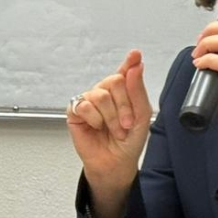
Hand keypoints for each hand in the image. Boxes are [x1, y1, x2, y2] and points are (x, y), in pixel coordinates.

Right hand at [66, 50, 152, 217]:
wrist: (116, 163)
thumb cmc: (128, 142)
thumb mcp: (142, 116)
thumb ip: (137, 90)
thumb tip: (135, 66)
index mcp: (124, 91)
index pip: (125, 71)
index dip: (129, 62)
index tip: (135, 55)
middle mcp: (106, 92)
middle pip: (114, 81)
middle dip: (124, 105)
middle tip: (127, 123)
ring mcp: (90, 100)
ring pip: (100, 95)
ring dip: (111, 117)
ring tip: (115, 130)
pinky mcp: (75, 111)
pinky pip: (84, 105)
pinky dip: (94, 119)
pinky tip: (96, 127)